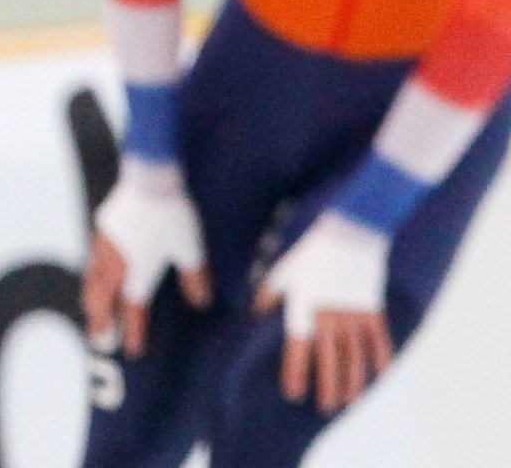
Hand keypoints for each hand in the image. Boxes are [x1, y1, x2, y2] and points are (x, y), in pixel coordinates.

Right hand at [84, 158, 210, 355]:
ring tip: (90, 307)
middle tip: (98, 337)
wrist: (150, 176)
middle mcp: (116, 260)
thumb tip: (200, 302)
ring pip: (92, 276)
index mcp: (136, 270)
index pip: (132, 308)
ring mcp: (105, 241)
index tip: (133, 349)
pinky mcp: (104, 223)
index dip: (133, 330)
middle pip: (102, 297)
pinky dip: (93, 271)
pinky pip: (94, 256)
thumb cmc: (172, 214)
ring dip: (92, 296)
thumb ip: (193, 277)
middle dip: (101, 319)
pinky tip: (96, 268)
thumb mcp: (189, 248)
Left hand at [254, 212, 393, 412]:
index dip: (294, 373)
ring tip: (346, 400)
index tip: (292, 393)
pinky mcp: (373, 309)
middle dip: (326, 388)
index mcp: (305, 307)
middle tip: (323, 407)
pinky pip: (379, 341)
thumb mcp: (282, 266)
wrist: (350, 227)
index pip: (297, 349)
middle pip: (330, 363)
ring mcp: (356, 316)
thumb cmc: (310, 245)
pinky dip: (380, 359)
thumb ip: (269, 292)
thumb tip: (254, 314)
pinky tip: (377, 374)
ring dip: (351, 383)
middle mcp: (330, 318)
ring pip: (356, 360)